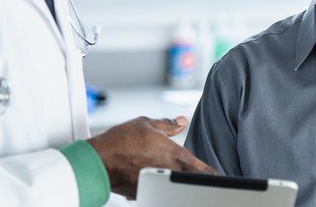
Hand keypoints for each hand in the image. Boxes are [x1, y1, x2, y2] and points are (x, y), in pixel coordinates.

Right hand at [87, 115, 214, 198]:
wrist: (99, 161)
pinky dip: (156, 186)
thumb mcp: (146, 124)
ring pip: (174, 186)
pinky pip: (156, 190)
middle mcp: (170, 171)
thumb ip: (167, 125)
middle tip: (194, 176)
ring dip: (174, 181)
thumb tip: (181, 121)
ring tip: (166, 173)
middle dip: (194, 178)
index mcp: (175, 155)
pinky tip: (147, 176)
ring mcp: (158, 185)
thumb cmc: (120, 142)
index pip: (203, 170)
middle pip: (192, 180)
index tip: (216, 175)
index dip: (212, 173)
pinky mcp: (145, 193)